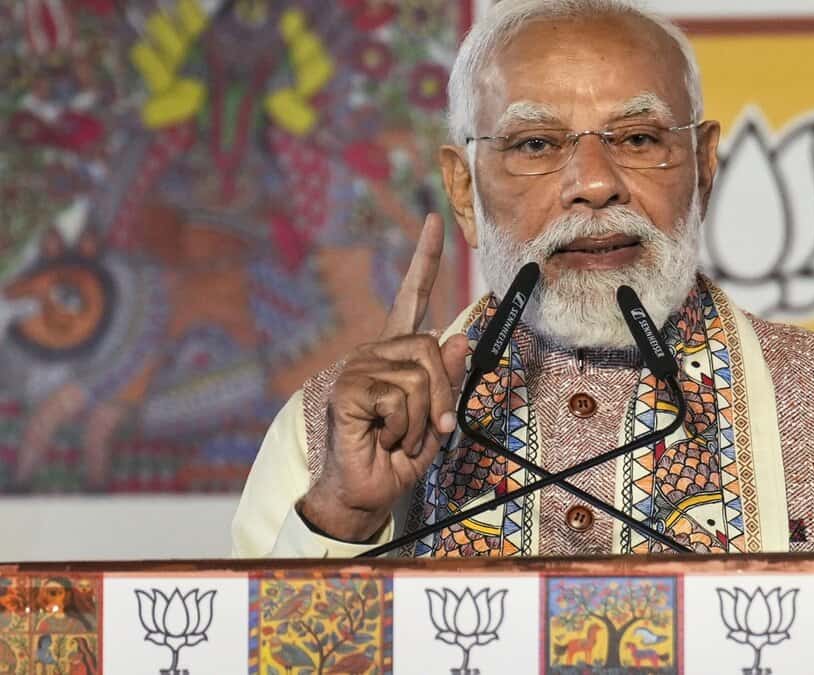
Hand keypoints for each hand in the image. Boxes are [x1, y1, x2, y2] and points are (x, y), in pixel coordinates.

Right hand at [300, 214, 469, 541]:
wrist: (365, 491)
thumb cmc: (398, 456)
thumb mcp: (435, 417)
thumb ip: (448, 379)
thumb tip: (460, 338)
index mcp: (396, 354)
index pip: (410, 297)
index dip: (424, 259)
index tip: (434, 221)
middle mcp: (374, 352)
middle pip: (431, 347)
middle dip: (443, 394)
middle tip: (433, 428)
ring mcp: (357, 367)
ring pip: (420, 376)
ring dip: (423, 418)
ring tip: (400, 436)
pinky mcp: (348, 388)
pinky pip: (400, 397)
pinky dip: (403, 427)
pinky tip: (382, 437)